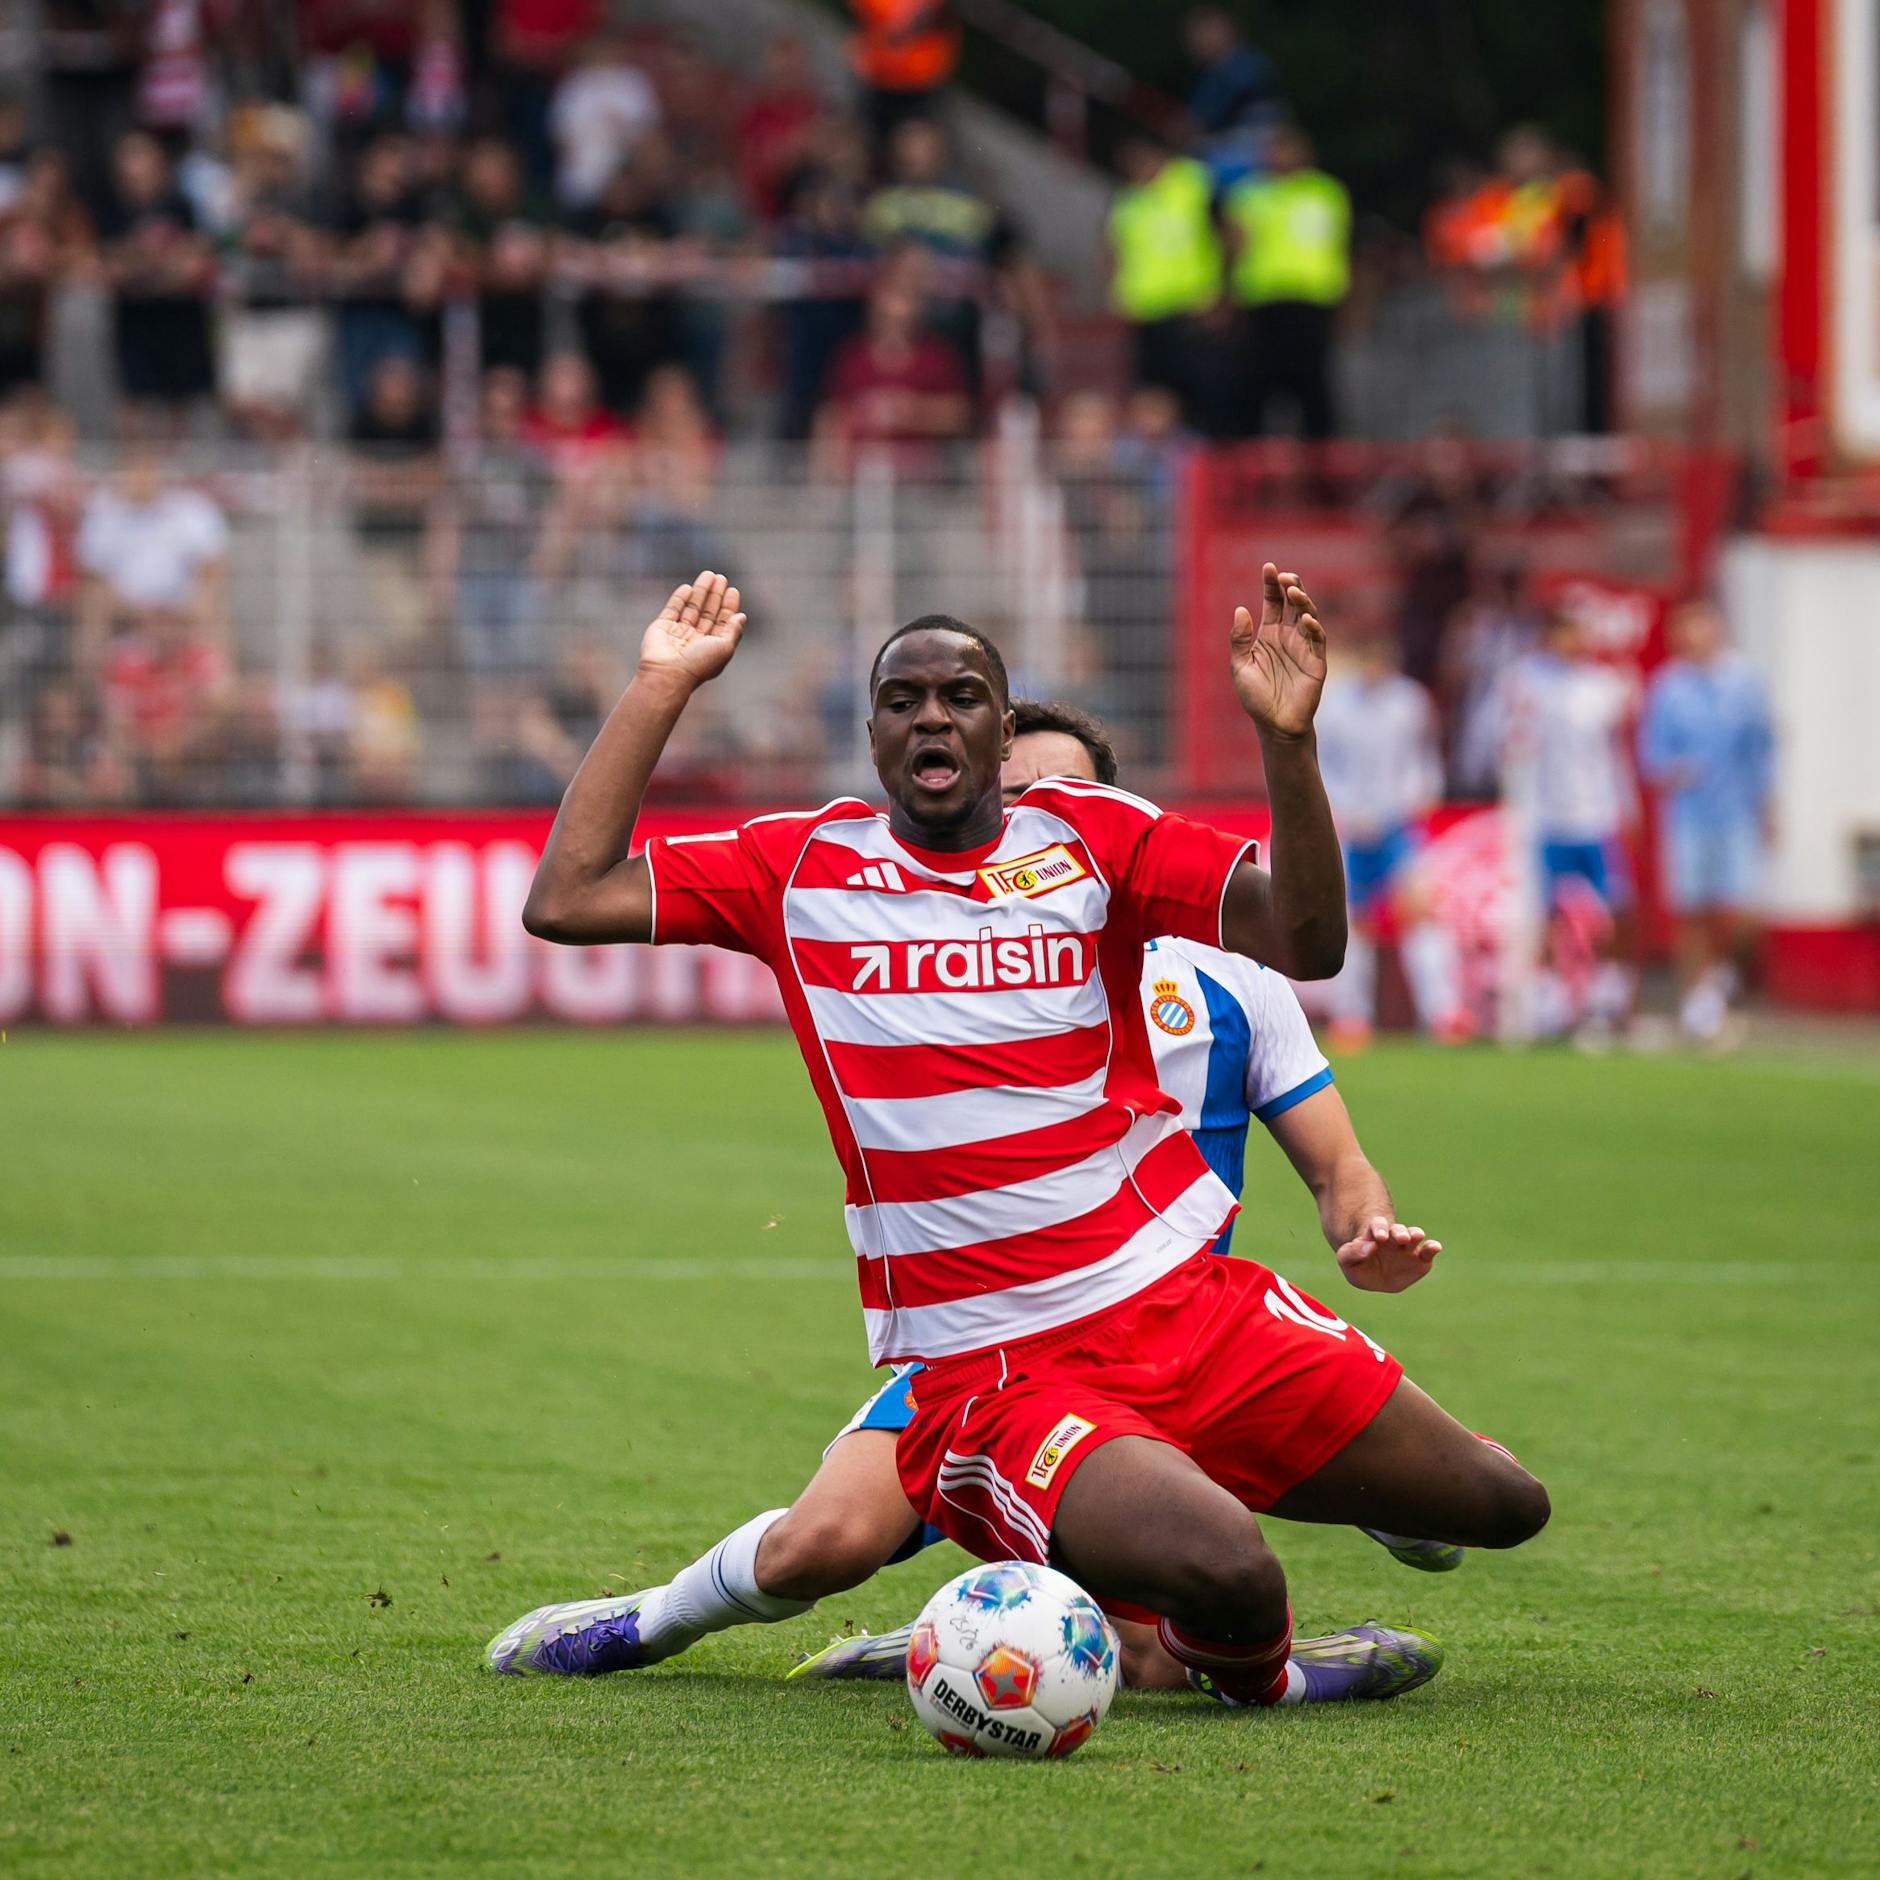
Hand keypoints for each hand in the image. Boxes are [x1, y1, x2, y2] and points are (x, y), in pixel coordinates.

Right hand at [638, 570, 744, 688]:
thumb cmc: (699, 664)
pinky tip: (688, 587)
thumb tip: (742, 616)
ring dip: (700, 591)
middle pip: (708, 612)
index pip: (723, 622)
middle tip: (721, 577)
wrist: (668, 673)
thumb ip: (733, 631)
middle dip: (715, 595)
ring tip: (708, 574)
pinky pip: (673, 609)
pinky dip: (680, 598)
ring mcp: (679, 633)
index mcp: (712, 646)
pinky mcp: (662, 627)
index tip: (733, 590)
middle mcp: (696, 640)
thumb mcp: (724, 648)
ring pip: (692, 607)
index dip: (728, 606)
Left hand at [1231, 563, 1327, 738]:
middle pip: (1293, 603)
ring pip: (1308, 615)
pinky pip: (1318, 639)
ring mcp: (1304, 647)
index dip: (1271, 585)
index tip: (1268, 567)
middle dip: (1290, 587)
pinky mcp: (1316, 661)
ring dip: (1302, 602)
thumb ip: (1239, 640)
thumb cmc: (1256, 697)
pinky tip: (1305, 619)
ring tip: (1293, 591)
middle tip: (1284, 577)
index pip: (1272, 602)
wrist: (1275, 725)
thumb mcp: (1240, 666)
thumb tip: (1241, 609)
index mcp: (1269, 634)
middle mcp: (1288, 636)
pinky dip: (1313, 627)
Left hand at [1335, 1216, 1440, 1292]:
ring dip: (1415, 1234)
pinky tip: (1436, 1246)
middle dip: (1400, 1232)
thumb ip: (1353, 1253)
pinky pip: (1428, 1252)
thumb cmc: (1358, 1264)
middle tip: (1402, 1238)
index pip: (1377, 1225)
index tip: (1380, 1237)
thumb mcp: (1347, 1260)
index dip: (1379, 1228)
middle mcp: (1393, 1238)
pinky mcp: (1421, 1260)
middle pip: (1397, 1229)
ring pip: (1413, 1236)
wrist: (1373, 1277)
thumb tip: (1369, 1247)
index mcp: (1374, 1234)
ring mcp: (1408, 1248)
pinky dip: (1432, 1248)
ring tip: (1417, 1236)